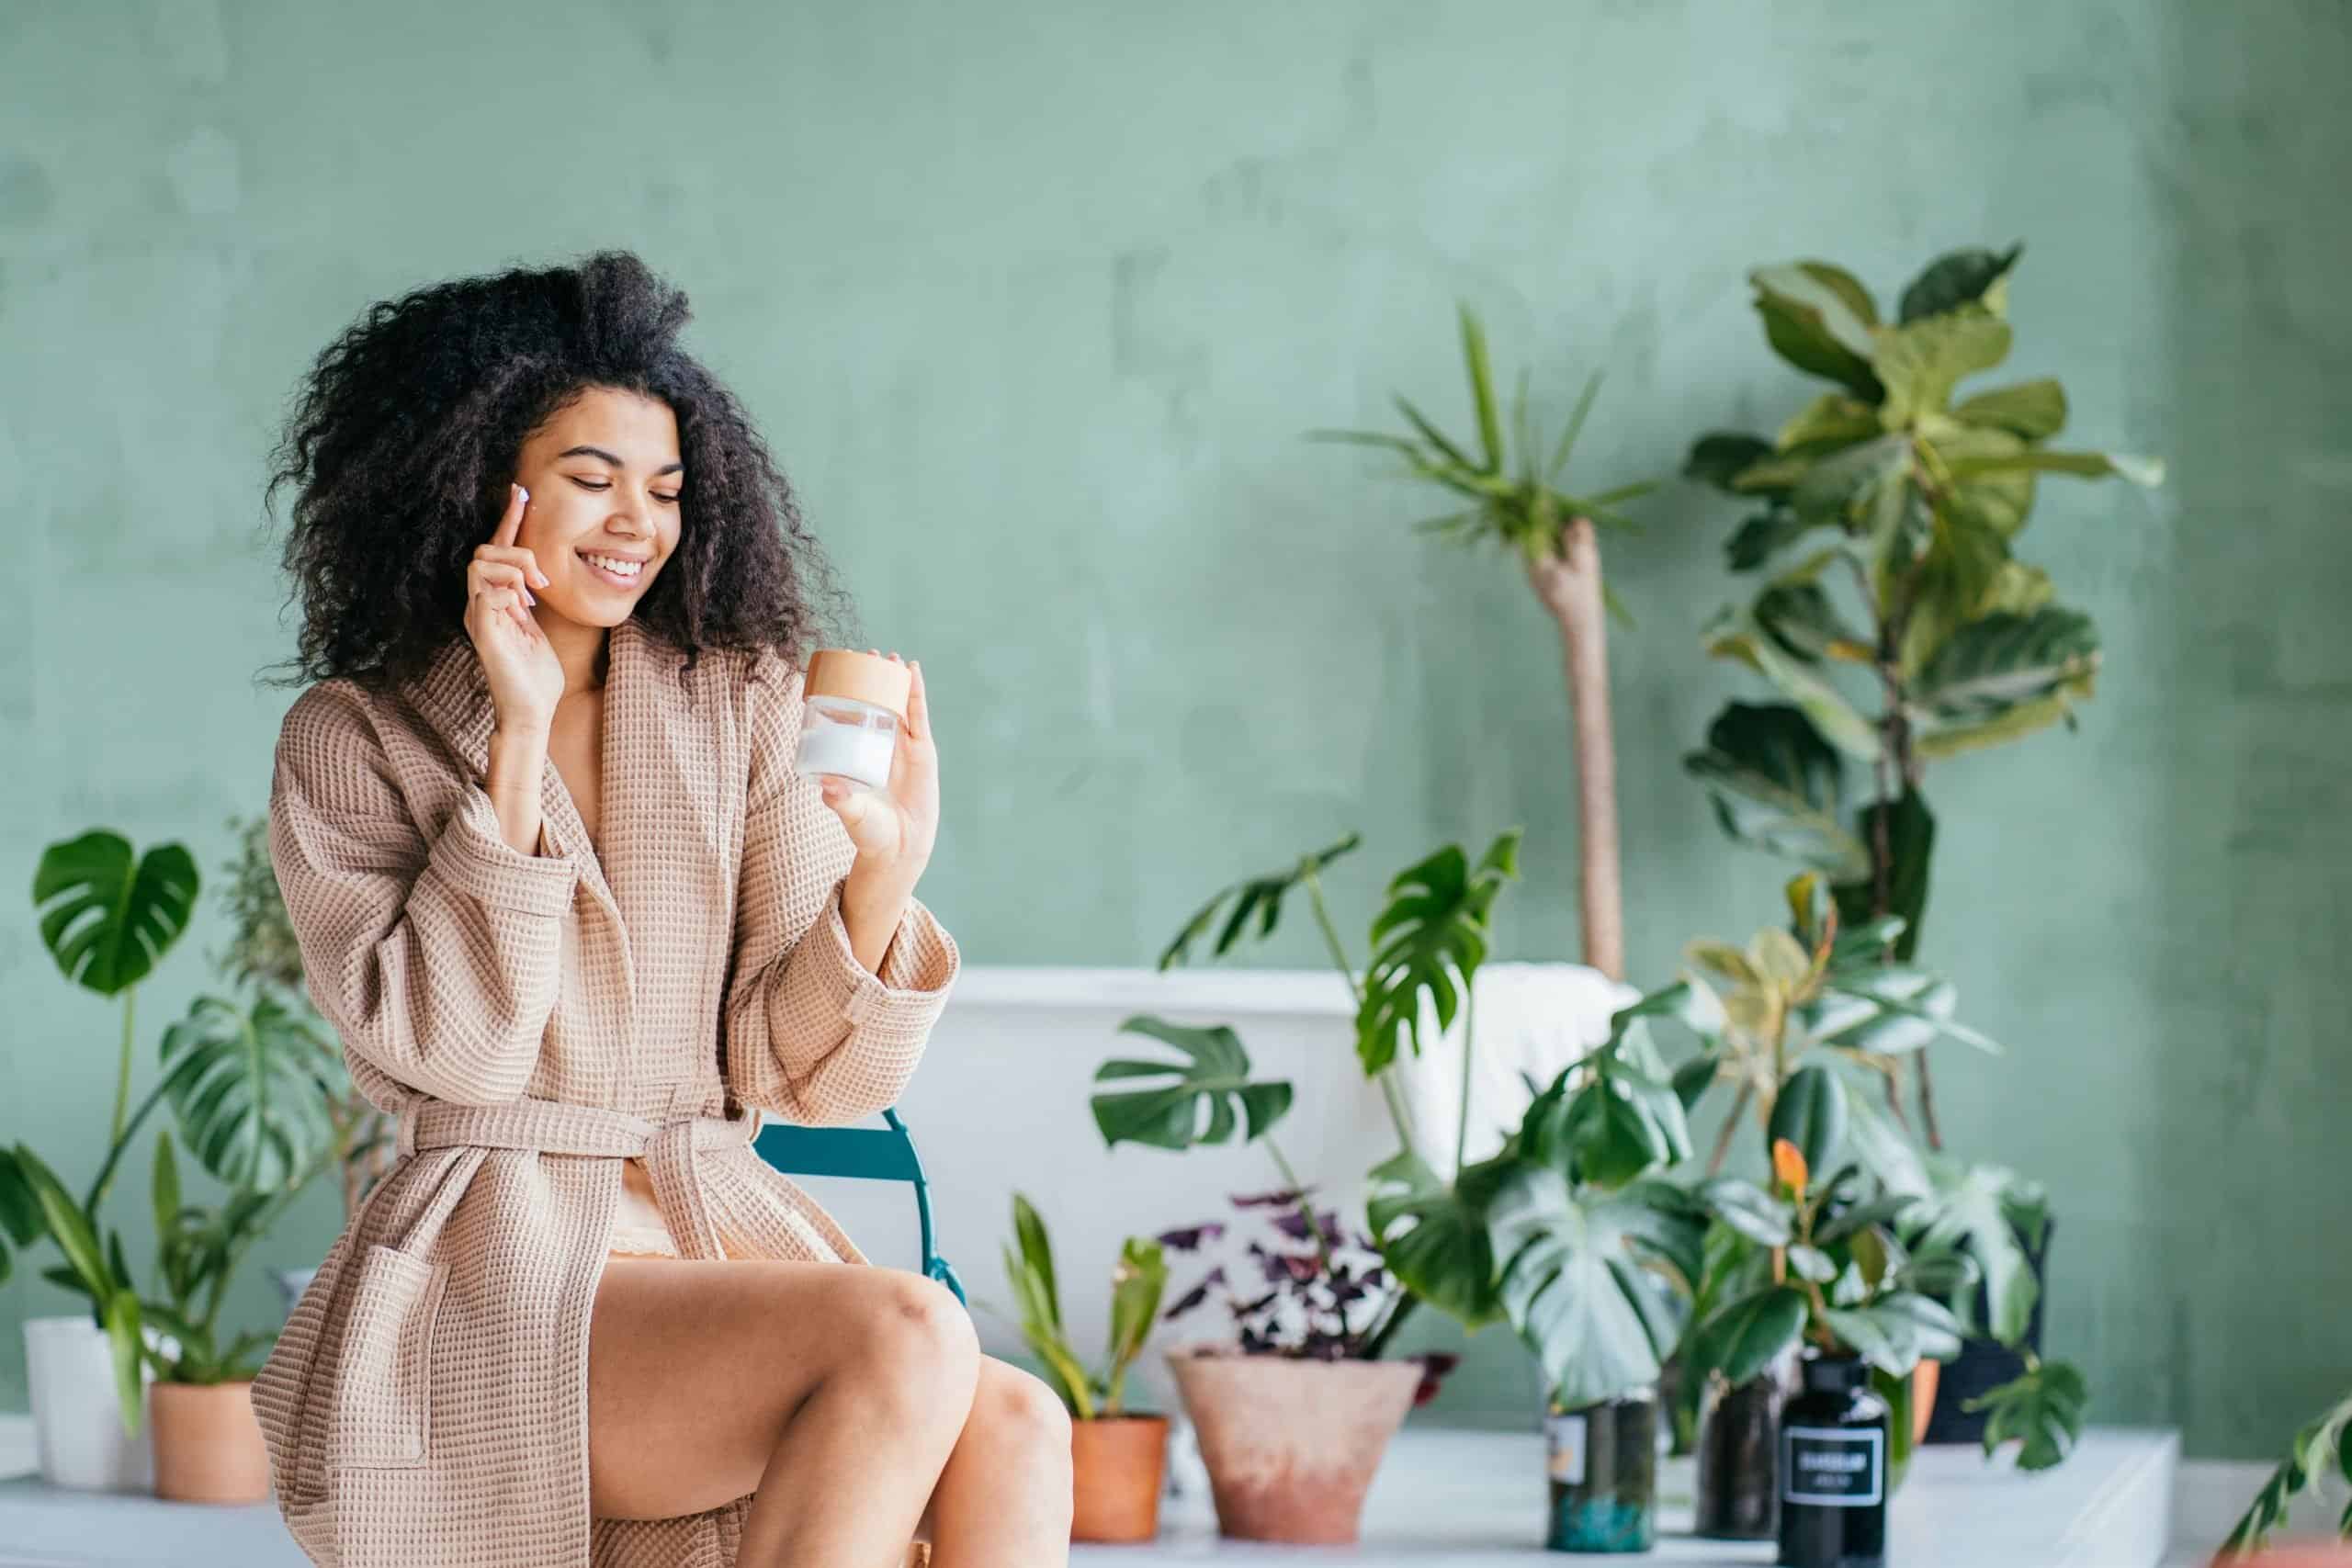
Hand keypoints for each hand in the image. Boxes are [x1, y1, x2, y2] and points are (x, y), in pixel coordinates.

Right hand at [465, 483, 562, 733]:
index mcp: (491, 600)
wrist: (532, 712)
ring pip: (480, 564)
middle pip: (483, 550)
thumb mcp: (537, 627)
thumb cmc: (536, 675)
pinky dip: (509, 592)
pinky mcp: (483, 633)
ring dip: (514, 570)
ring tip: (534, 596)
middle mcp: (478, 604)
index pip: (495, 550)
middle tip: (541, 581)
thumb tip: (535, 575)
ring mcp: (477, 617)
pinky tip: (525, 610)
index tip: (521, 492)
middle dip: (516, 552)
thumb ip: (530, 600)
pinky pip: (486, 593)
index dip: (508, 519)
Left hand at [819, 651, 936, 883]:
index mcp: (857, 755)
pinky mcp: (923, 752)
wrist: (900, 849)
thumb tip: (827, 785)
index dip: (847, 693)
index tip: (838, 671)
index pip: (850, 717)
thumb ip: (840, 800)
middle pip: (876, 703)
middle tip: (864, 654)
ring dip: (895, 680)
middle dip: (871, 678)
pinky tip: (913, 671)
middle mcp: (879, 748)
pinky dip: (916, 693)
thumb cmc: (870, 833)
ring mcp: (902, 748)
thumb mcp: (851, 813)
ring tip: (889, 657)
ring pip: (899, 705)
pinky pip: (918, 716)